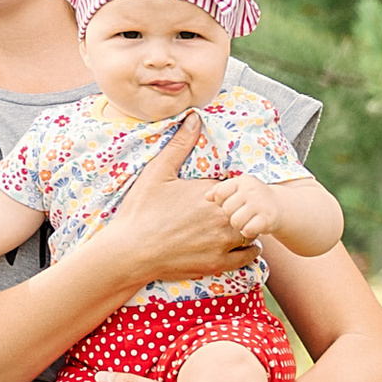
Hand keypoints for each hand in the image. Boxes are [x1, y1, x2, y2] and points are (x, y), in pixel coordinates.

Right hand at [101, 115, 254, 288]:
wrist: (130, 251)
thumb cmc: (141, 211)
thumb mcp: (157, 172)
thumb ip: (179, 145)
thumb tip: (194, 117)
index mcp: (210, 194)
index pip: (238, 186)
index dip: (234, 187)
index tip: (226, 189)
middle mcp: (221, 218)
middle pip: (248, 208)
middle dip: (244, 206)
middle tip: (236, 206)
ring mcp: (221, 243)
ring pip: (252, 231)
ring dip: (249, 225)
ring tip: (240, 223)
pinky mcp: (218, 263)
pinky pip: (248, 256)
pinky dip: (250, 250)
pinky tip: (243, 244)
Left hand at [213, 172, 277, 241]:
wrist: (279, 206)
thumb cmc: (251, 198)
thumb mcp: (237, 189)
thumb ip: (220, 191)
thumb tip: (206, 196)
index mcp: (242, 181)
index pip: (220, 193)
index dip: (221, 202)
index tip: (230, 204)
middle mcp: (252, 190)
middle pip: (226, 209)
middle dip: (230, 215)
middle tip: (240, 214)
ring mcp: (260, 204)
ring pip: (235, 221)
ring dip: (239, 225)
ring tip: (245, 221)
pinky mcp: (267, 218)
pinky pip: (247, 230)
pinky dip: (248, 232)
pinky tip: (252, 227)